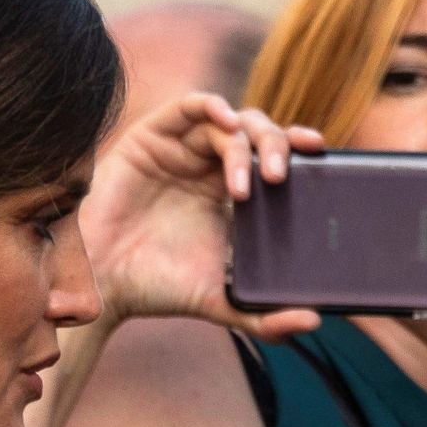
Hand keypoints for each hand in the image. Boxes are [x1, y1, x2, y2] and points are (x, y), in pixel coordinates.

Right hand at [82, 92, 324, 343]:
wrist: (106, 285)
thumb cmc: (160, 289)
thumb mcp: (224, 303)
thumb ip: (267, 318)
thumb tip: (315, 319)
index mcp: (233, 194)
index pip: (274, 159)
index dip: (298, 150)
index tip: (320, 155)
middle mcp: (211, 166)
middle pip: (257, 134)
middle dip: (277, 148)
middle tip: (282, 179)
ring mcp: (183, 148)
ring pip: (228, 122)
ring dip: (246, 144)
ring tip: (248, 183)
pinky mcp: (153, 136)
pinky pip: (188, 107)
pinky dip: (212, 106)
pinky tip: (228, 123)